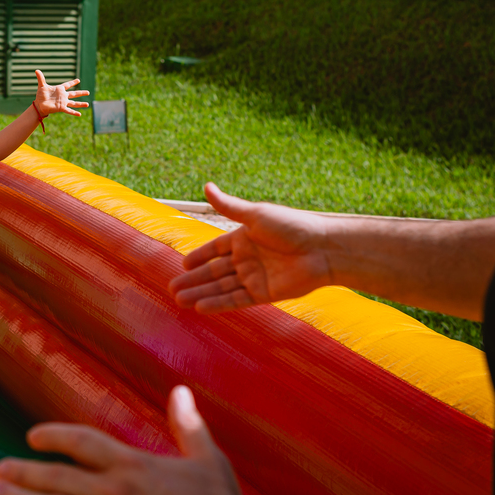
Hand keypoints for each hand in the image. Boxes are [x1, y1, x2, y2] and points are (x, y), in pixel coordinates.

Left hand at [34, 70, 89, 116]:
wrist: (39, 105)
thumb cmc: (40, 96)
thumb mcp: (42, 86)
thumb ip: (41, 78)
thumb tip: (36, 70)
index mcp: (59, 89)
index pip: (68, 85)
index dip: (72, 82)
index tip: (78, 80)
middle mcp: (63, 96)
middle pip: (74, 94)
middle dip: (81, 93)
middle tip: (88, 92)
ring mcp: (63, 102)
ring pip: (74, 103)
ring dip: (81, 104)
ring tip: (88, 104)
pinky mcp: (61, 108)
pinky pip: (69, 110)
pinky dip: (74, 112)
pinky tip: (79, 114)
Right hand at [169, 182, 333, 312]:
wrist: (322, 249)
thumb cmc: (292, 226)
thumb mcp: (256, 214)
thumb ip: (228, 206)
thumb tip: (206, 186)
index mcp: (244, 237)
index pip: (215, 249)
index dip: (198, 257)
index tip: (181, 265)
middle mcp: (247, 258)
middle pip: (215, 271)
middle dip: (194, 280)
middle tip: (172, 288)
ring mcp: (255, 277)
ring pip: (222, 287)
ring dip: (201, 293)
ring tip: (179, 300)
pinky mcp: (264, 294)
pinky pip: (236, 300)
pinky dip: (218, 304)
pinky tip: (201, 307)